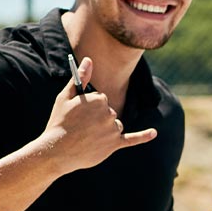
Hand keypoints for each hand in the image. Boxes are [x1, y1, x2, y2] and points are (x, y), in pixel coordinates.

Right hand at [38, 56, 157, 173]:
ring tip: (87, 137)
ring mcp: (113, 129)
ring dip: (105, 130)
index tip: (79, 114)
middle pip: (109, 112)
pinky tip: (154, 133)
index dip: (89, 107)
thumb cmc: (59, 122)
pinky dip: (144, 136)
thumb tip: (88, 60)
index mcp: (99, 99)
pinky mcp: (115, 144)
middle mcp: (109, 113)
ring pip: (115, 125)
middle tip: (80, 127)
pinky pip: (133, 139)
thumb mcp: (66, 97)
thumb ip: (80, 78)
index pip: (101, 99)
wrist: (57, 150)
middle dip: (97, 118)